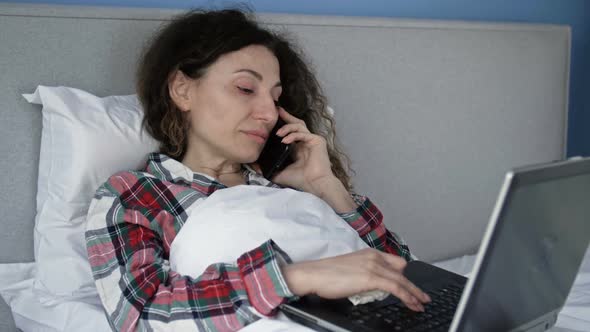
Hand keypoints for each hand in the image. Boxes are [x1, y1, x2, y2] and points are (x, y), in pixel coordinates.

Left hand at [270, 107, 333, 194]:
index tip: (271, 119)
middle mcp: (305, 142)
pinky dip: (293, 135)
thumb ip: (266, 168)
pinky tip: (285, 140)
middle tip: (277, 111)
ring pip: (299, 126)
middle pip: (296, 123)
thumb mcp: (278, 173)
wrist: (314, 185)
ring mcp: (312, 140)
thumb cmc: (300, 180)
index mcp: (298, 147)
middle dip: (286, 117)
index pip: (290, 131)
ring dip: (287, 127)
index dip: (282, 124)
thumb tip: (252, 165)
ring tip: (278, 133)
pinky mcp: (317, 141)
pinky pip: (303, 133)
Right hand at [282, 248, 430, 311]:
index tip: (411, 286)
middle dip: (413, 286)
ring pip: (402, 280)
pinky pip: (395, 287)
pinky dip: (406, 296)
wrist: (314, 274)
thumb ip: (365, 273)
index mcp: (369, 253)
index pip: (396, 262)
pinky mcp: (371, 277)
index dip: (405, 276)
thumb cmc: (326, 274)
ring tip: (420, 304)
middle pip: (402, 271)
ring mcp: (373, 266)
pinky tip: (411, 303)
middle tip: (422, 297)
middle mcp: (374, 256)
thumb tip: (374, 285)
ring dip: (414, 294)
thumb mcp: (351, 269)